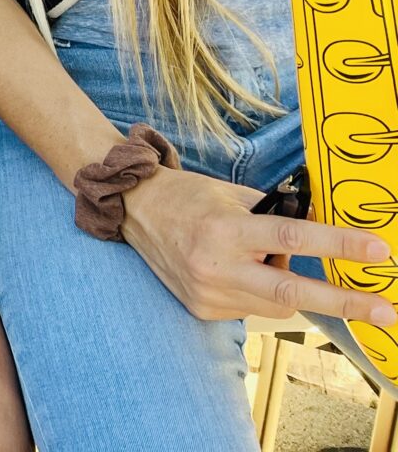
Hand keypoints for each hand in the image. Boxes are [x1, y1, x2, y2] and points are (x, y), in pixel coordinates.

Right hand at [122, 163, 395, 323]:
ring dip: (288, 288)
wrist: (133, 211)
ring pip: (275, 306)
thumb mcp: (234, 195)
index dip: (338, 245)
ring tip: (262, 260)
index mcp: (225, 228)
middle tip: (386, 311)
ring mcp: (208, 293)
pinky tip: (237, 271)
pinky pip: (251, 309)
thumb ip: (278, 215)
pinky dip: (258, 293)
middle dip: (344, 303)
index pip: (291, 238)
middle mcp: (215, 265)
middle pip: (291, 293)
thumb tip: (326, 229)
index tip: (377, 250)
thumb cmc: (188, 197)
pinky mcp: (202, 309)